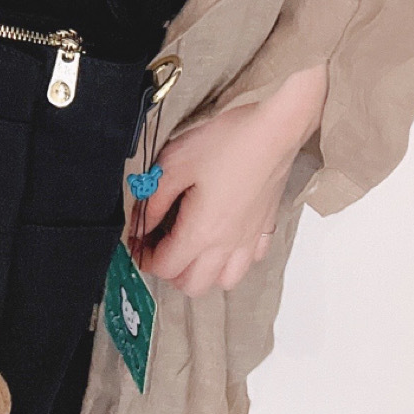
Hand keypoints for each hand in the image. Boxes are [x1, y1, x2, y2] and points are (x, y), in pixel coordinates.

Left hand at [131, 63, 326, 296]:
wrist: (276, 128)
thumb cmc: (229, 141)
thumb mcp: (176, 162)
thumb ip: (154, 198)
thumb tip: (142, 221)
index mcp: (201, 232)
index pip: (165, 267)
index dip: (144, 257)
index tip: (137, 241)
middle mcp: (226, 244)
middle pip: (193, 285)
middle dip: (171, 272)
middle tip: (162, 245)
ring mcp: (249, 238)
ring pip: (224, 281)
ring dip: (205, 273)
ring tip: (194, 248)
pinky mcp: (266, 225)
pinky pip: (251, 260)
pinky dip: (235, 259)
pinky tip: (227, 237)